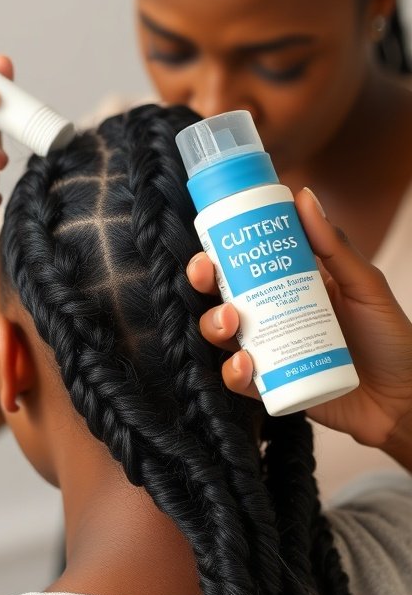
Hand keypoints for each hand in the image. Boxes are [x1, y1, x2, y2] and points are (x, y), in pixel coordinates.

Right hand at [188, 188, 411, 462]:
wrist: (405, 400)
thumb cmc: (391, 340)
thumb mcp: (365, 286)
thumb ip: (334, 245)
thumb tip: (303, 194)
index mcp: (291, 285)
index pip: (244, 262)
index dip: (218, 251)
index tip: (209, 240)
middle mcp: (273, 316)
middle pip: (221, 295)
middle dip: (202, 282)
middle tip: (206, 274)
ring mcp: (270, 352)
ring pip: (222, 336)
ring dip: (213, 324)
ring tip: (231, 322)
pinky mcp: (271, 387)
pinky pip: (240, 380)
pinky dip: (233, 372)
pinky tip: (246, 364)